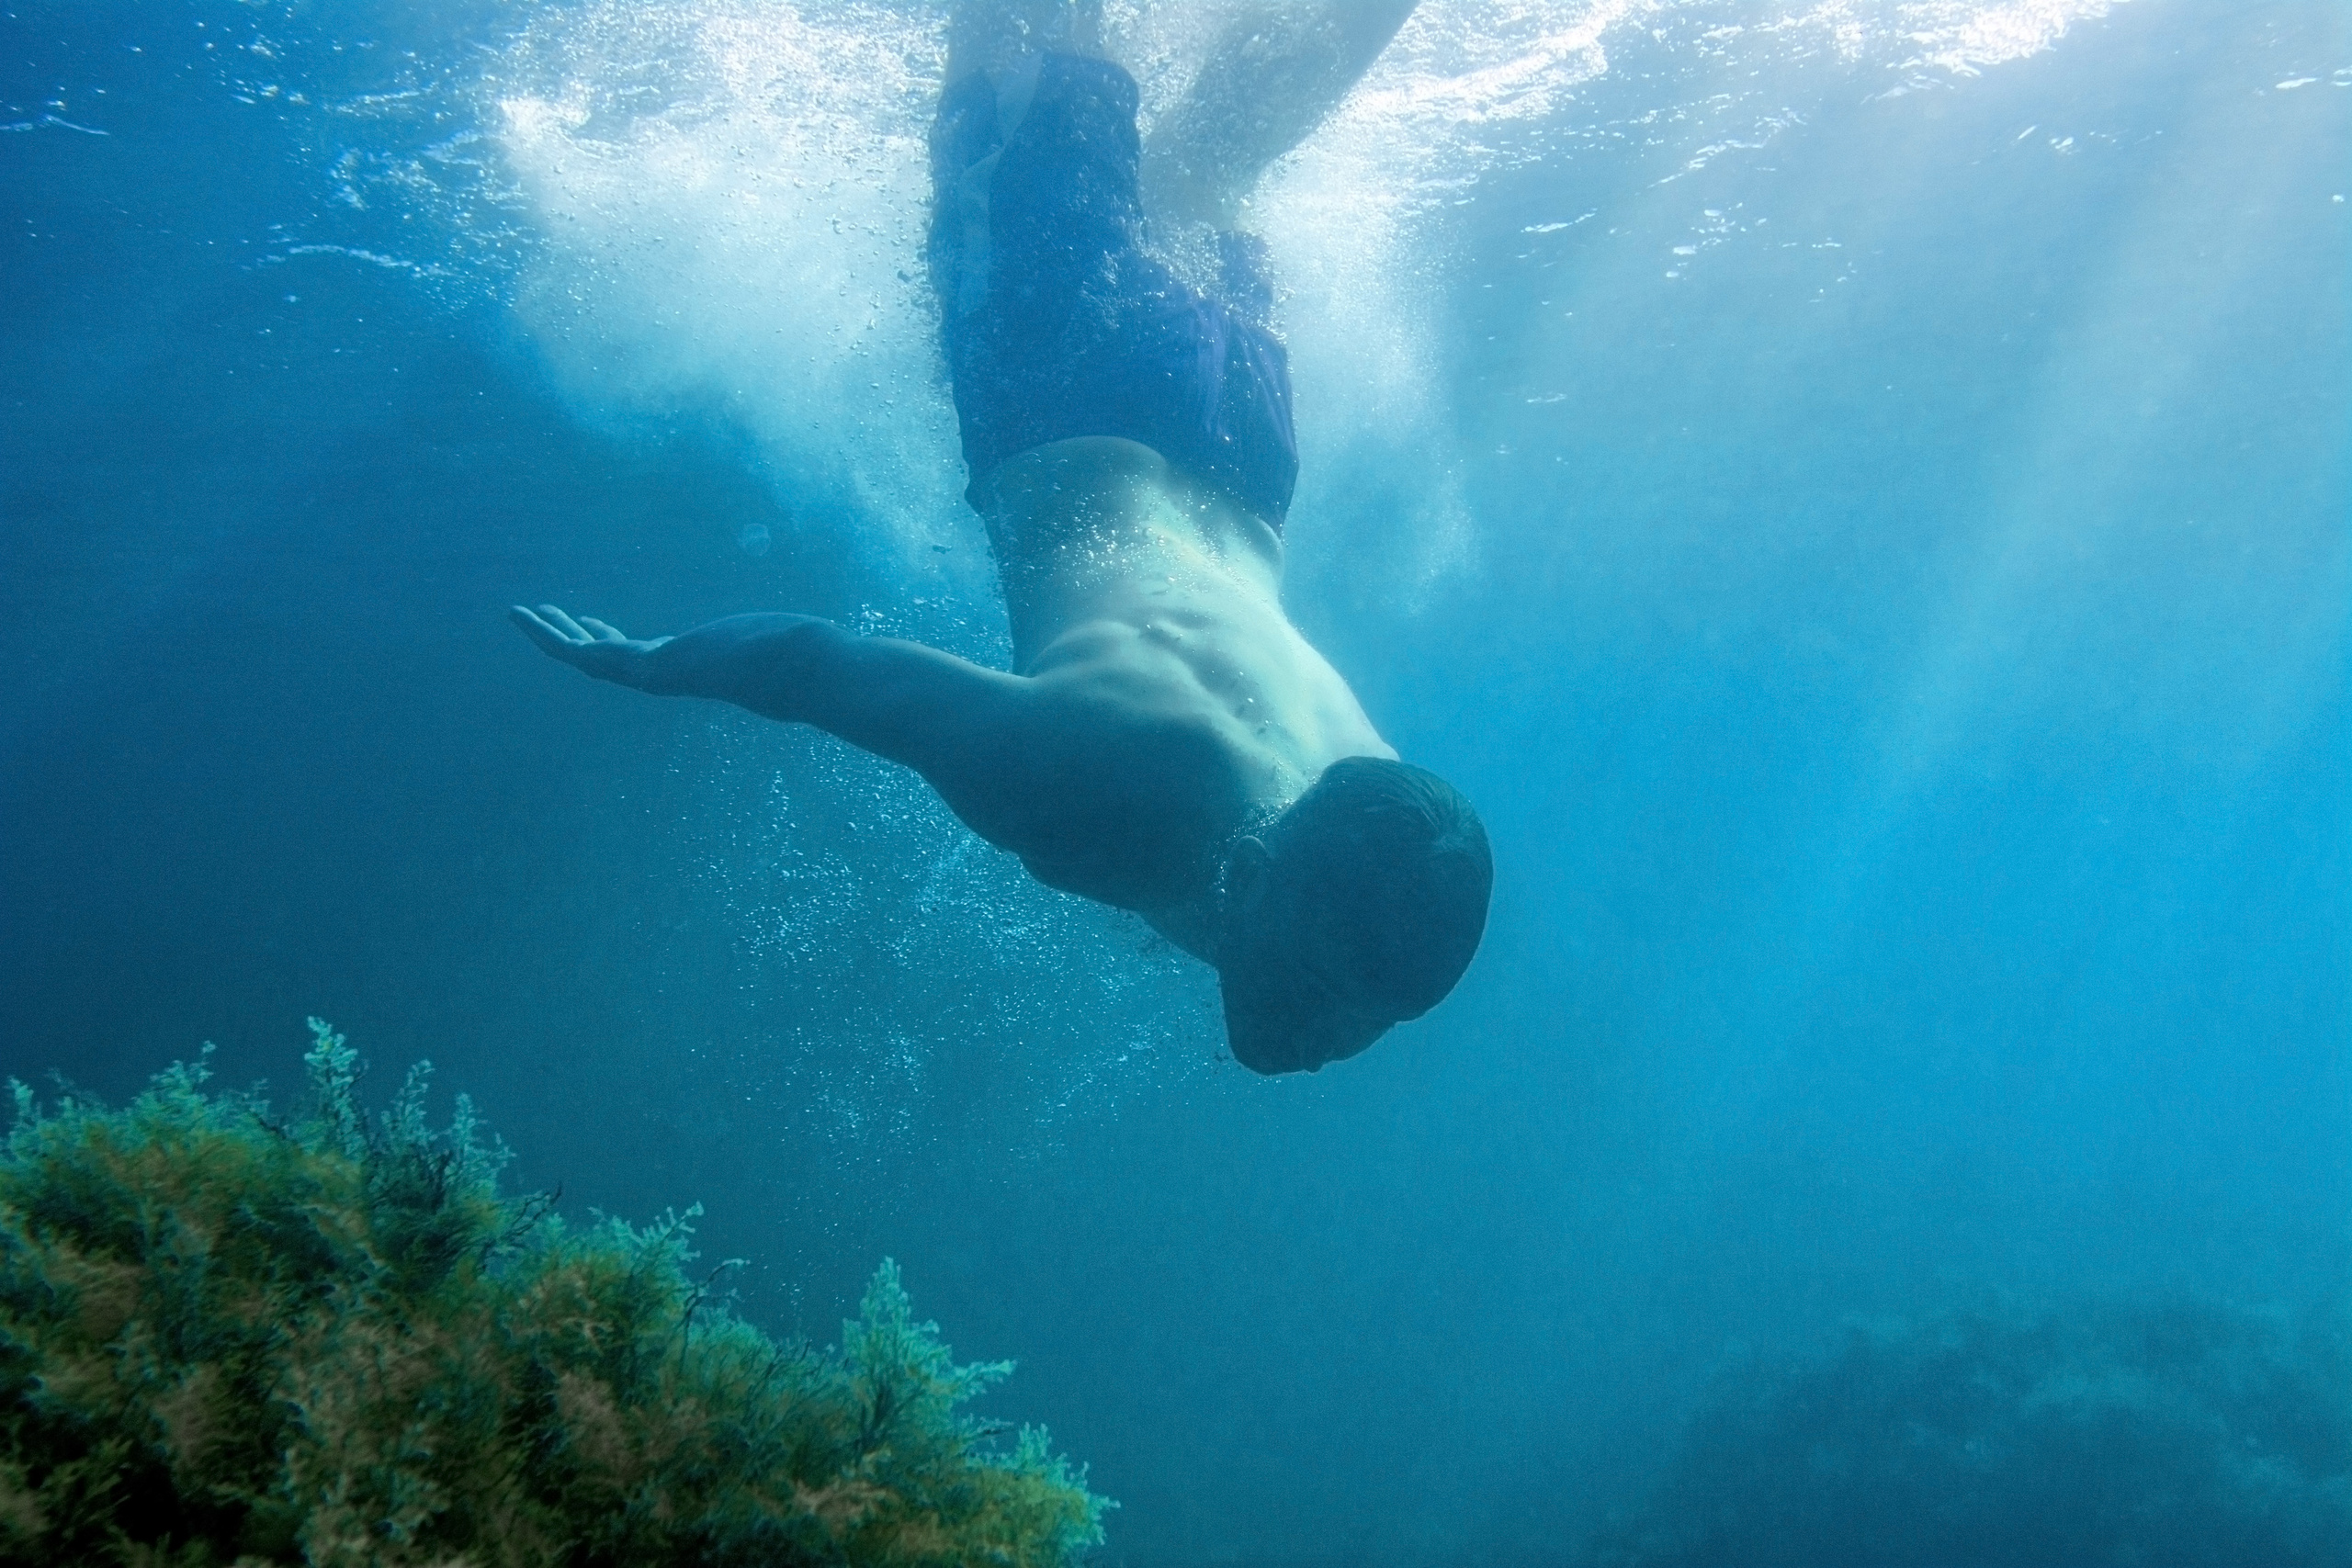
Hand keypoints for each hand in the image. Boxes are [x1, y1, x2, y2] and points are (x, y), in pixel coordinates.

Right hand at [508, 604, 671, 688]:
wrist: (669, 669)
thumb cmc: (680, 659)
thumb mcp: (670, 647)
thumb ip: (668, 645)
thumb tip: (681, 641)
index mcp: (629, 659)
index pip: (608, 643)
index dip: (598, 631)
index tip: (588, 620)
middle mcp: (605, 665)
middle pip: (578, 641)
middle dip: (562, 626)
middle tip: (547, 612)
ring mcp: (589, 663)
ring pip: (556, 643)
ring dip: (537, 627)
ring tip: (518, 613)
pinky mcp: (578, 656)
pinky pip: (550, 639)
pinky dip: (532, 626)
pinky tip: (517, 614)